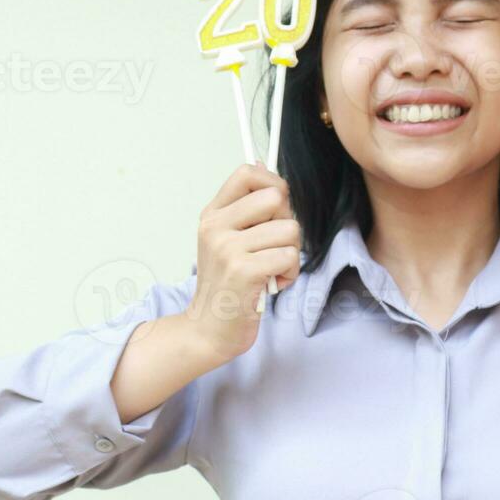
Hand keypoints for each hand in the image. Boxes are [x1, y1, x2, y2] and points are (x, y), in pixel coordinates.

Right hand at [184, 162, 300, 361]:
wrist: (208, 330)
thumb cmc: (227, 286)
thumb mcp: (227, 241)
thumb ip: (247, 210)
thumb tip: (265, 169)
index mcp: (213, 214)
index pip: (247, 173)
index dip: (273, 184)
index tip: (278, 207)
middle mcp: (216, 227)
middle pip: (276, 197)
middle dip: (288, 222)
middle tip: (275, 246)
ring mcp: (228, 249)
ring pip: (290, 230)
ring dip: (291, 254)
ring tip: (272, 270)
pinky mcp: (244, 271)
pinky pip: (289, 257)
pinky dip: (289, 274)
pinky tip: (272, 284)